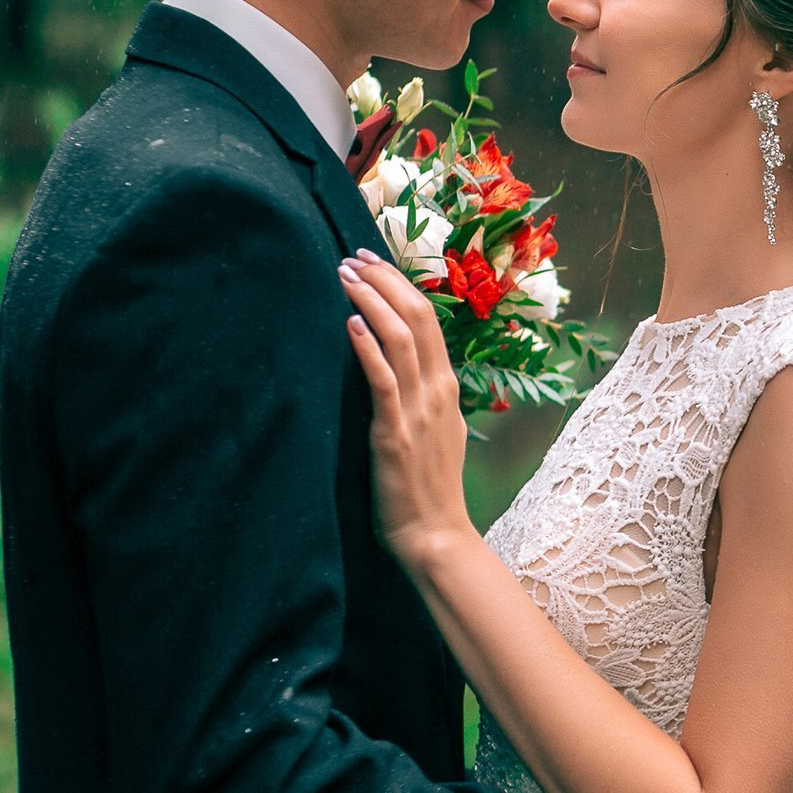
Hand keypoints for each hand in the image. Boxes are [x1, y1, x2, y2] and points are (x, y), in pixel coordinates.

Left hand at [340, 252, 471, 562]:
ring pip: (402, 338)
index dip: (401, 285)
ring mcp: (419, 410)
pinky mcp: (395, 432)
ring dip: (372, 301)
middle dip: (384, 280)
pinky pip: (384, 380)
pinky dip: (368, 348)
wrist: (435, 535)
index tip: (373, 262)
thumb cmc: (427, 488)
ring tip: (345, 277)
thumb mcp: (435, 432)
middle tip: (354, 257)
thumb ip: (422, 397)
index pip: (430, 319)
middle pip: (419, 316)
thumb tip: (398, 366)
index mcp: (447, 388)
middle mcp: (438, 391)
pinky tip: (350, 324)